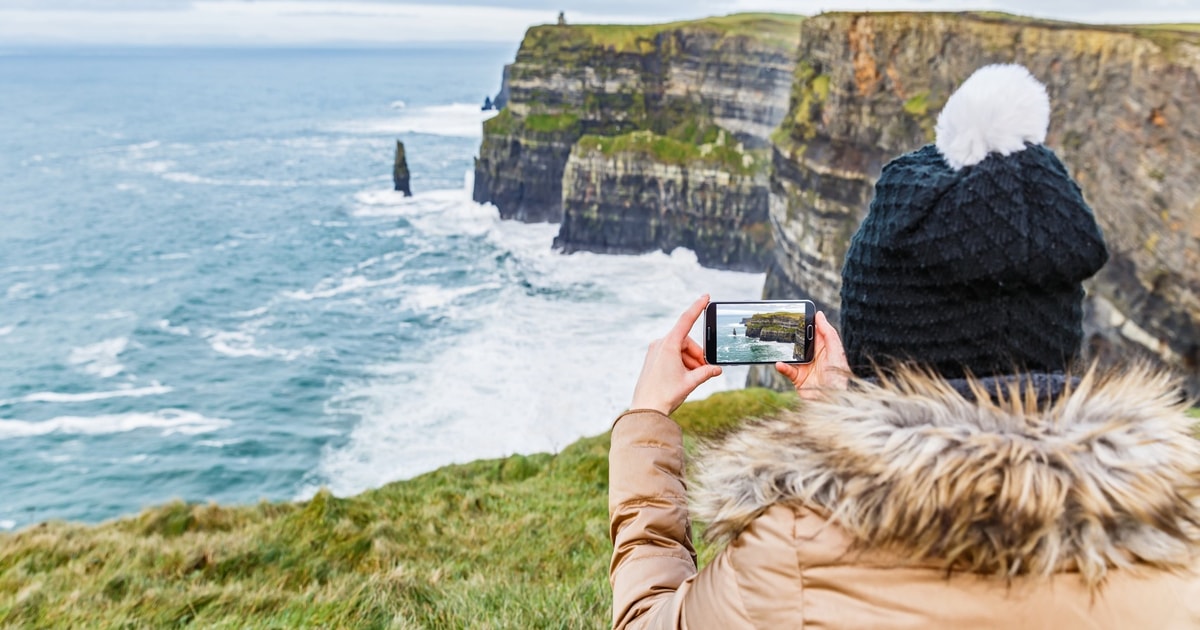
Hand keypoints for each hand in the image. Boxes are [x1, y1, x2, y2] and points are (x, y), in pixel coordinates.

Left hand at [630, 295, 722, 415]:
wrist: (645, 410)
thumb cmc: (666, 395)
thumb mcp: (691, 382)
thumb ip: (706, 372)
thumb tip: (717, 369)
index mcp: (668, 345)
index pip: (686, 320)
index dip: (697, 307)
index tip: (706, 297)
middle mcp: (659, 344)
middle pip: (686, 342)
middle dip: (697, 355)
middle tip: (705, 370)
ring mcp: (654, 351)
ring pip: (680, 350)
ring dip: (690, 361)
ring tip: (693, 378)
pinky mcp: (652, 359)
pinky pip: (671, 355)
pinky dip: (681, 363)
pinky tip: (684, 378)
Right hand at [775, 311, 849, 399]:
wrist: (834, 401)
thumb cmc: (839, 377)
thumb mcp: (835, 352)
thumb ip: (828, 333)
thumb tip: (820, 315)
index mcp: (824, 348)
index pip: (814, 332)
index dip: (806, 323)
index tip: (798, 312)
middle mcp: (814, 356)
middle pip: (799, 342)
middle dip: (791, 335)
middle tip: (781, 326)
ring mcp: (805, 367)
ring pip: (790, 355)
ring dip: (784, 351)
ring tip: (778, 345)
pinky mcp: (798, 378)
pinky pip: (787, 370)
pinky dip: (782, 367)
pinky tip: (780, 363)